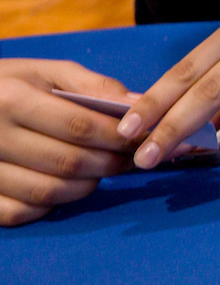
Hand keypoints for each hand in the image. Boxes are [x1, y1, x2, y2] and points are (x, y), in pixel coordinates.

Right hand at [0, 58, 135, 225]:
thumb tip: (137, 103)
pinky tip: (63, 188)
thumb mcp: (45, 72)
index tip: (142, 138)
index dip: (117, 136)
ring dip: (85, 187)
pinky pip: (19, 211)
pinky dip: (48, 206)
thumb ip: (92, 85)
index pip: (78, 126)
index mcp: (13, 100)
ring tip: (101, 172)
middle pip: (67, 162)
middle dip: (108, 163)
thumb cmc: (8, 84)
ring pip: (47, 191)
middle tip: (129, 159)